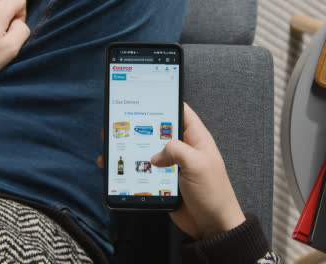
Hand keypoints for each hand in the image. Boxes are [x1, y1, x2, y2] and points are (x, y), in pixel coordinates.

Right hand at [96, 103, 245, 239]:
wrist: (213, 226)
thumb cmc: (213, 193)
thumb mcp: (197, 164)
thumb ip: (176, 150)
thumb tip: (155, 155)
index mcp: (196, 138)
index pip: (180, 111)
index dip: (165, 101)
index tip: (145, 96)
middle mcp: (183, 149)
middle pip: (158, 131)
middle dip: (140, 126)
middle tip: (119, 122)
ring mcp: (172, 166)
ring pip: (148, 151)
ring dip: (132, 149)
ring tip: (112, 146)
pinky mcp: (163, 181)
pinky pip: (146, 171)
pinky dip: (133, 170)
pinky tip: (119, 170)